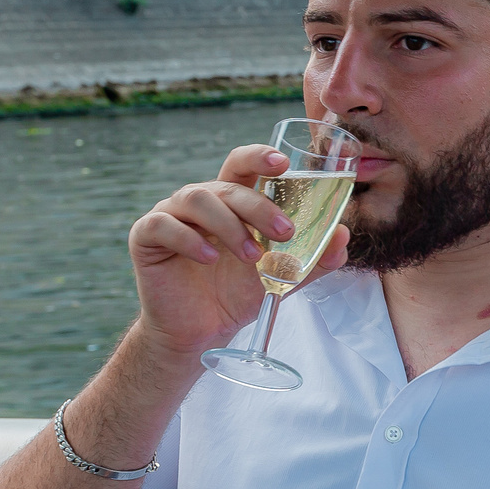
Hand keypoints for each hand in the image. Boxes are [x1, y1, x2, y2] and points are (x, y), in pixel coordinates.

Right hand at [126, 144, 350, 360]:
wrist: (201, 332)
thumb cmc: (238, 295)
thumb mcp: (281, 277)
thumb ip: (312, 258)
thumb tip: (343, 236)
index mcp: (231, 201)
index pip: (243, 164)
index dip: (259, 156)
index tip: (283, 163)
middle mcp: (200, 200)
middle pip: (227, 184)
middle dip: (259, 205)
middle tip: (284, 232)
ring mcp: (171, 214)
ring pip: (197, 199)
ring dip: (230, 225)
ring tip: (252, 256)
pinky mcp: (146, 236)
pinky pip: (164, 225)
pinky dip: (188, 239)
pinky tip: (209, 259)